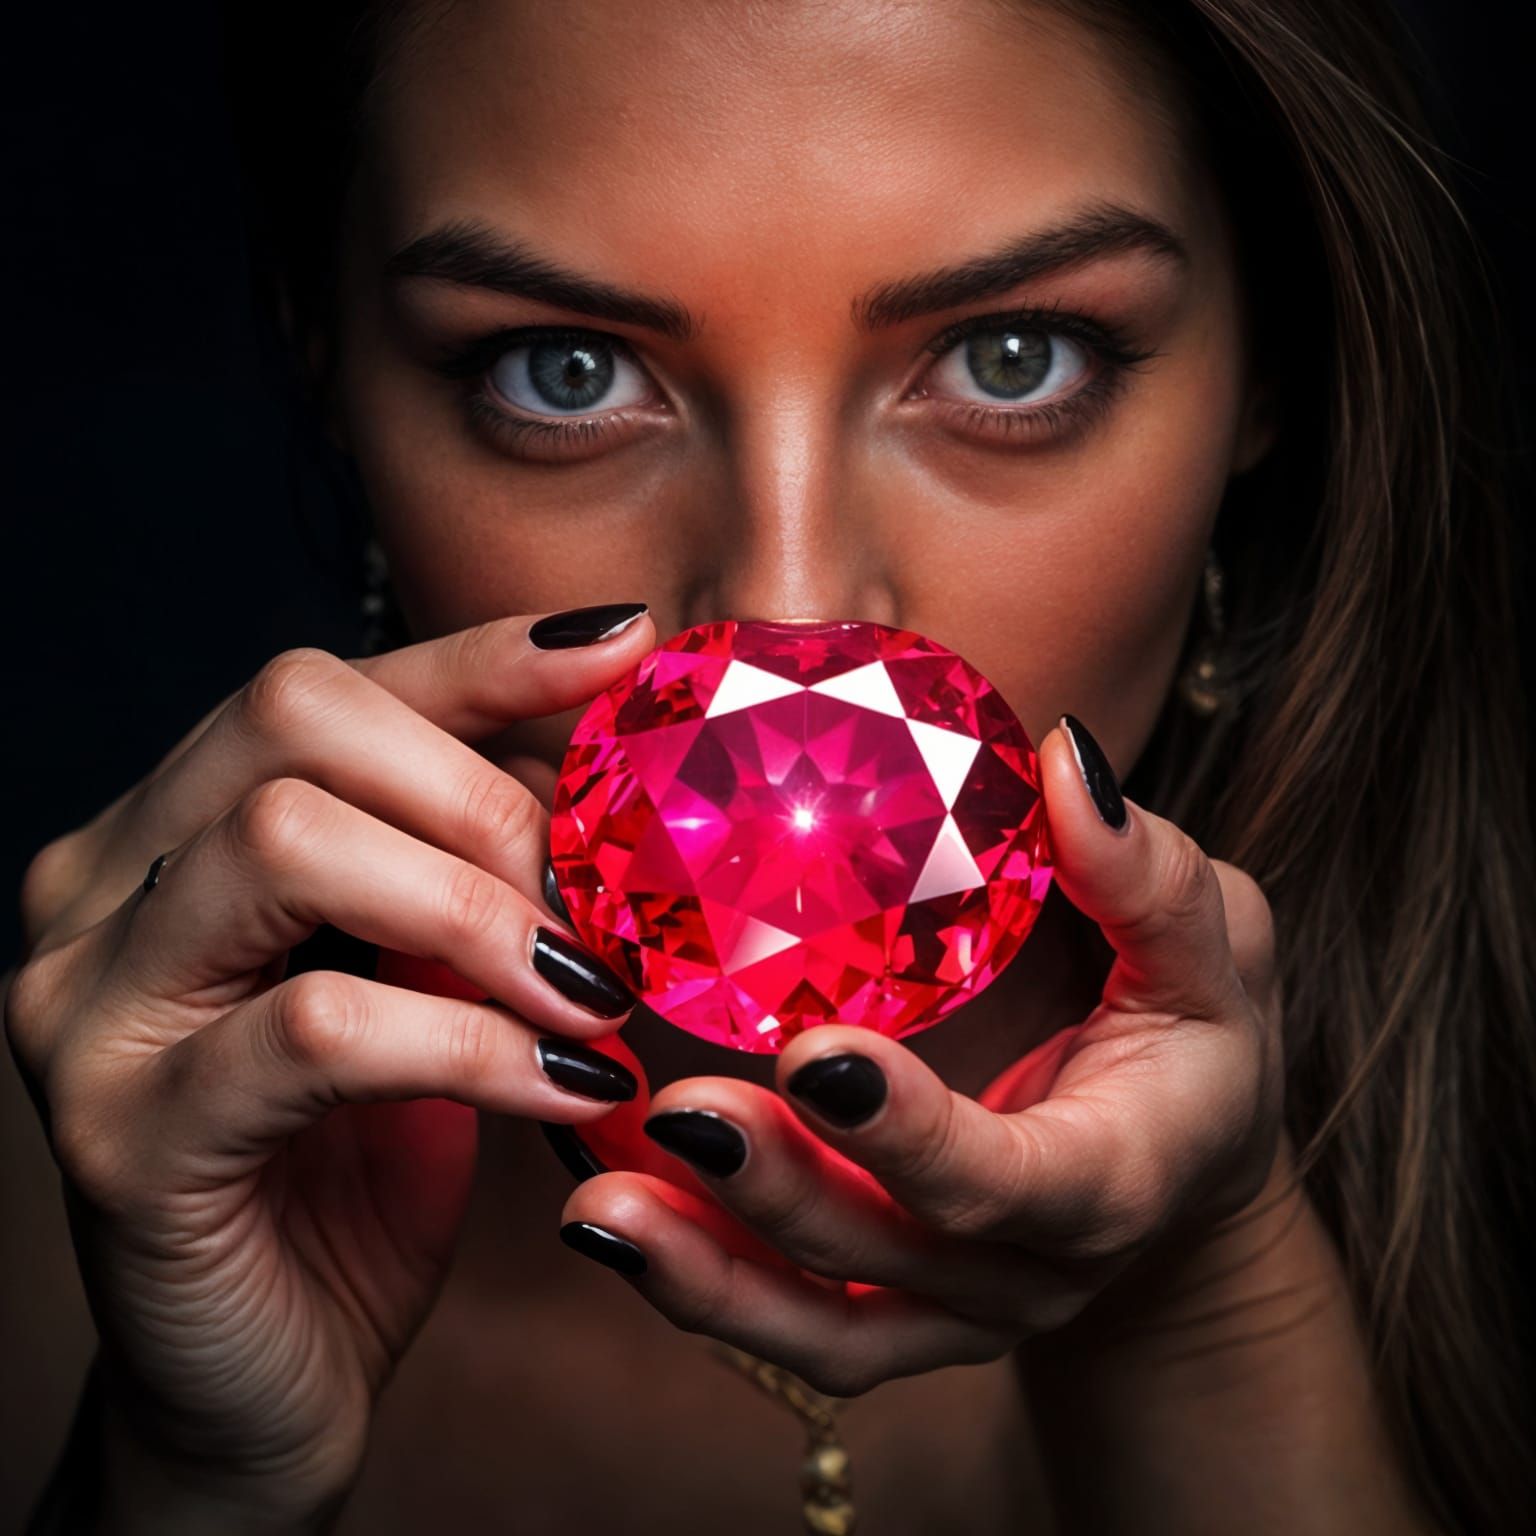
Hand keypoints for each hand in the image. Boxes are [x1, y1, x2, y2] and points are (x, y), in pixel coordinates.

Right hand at [4, 605, 651, 1526]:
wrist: (277, 1368)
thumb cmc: (368, 1162)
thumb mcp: (434, 980)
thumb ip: (476, 870)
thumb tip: (613, 766)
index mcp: (177, 829)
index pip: (331, 686)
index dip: (484, 655)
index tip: (625, 645)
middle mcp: (106, 886)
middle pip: (297, 719)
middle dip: (486, 796)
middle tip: (597, 901)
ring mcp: (90, 1002)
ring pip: (292, 842)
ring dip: (485, 912)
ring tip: (591, 996)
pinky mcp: (119, 1130)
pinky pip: (320, 1027)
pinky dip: (474, 1045)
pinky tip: (567, 1089)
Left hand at [556, 715, 1286, 1397]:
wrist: (1182, 1168)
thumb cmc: (1193, 1037)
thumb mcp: (1211, 948)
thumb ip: (1149, 874)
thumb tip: (1068, 759)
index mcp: (1111, 1180)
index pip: (1007, 1181)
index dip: (910, 1134)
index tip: (811, 1054)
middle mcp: (1027, 1271)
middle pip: (892, 1256)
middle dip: (780, 1194)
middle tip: (670, 1108)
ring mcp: (955, 1309)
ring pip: (824, 1326)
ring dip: (708, 1273)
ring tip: (595, 1206)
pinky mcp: (898, 1314)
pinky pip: (794, 1327)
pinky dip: (703, 1288)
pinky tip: (609, 1220)